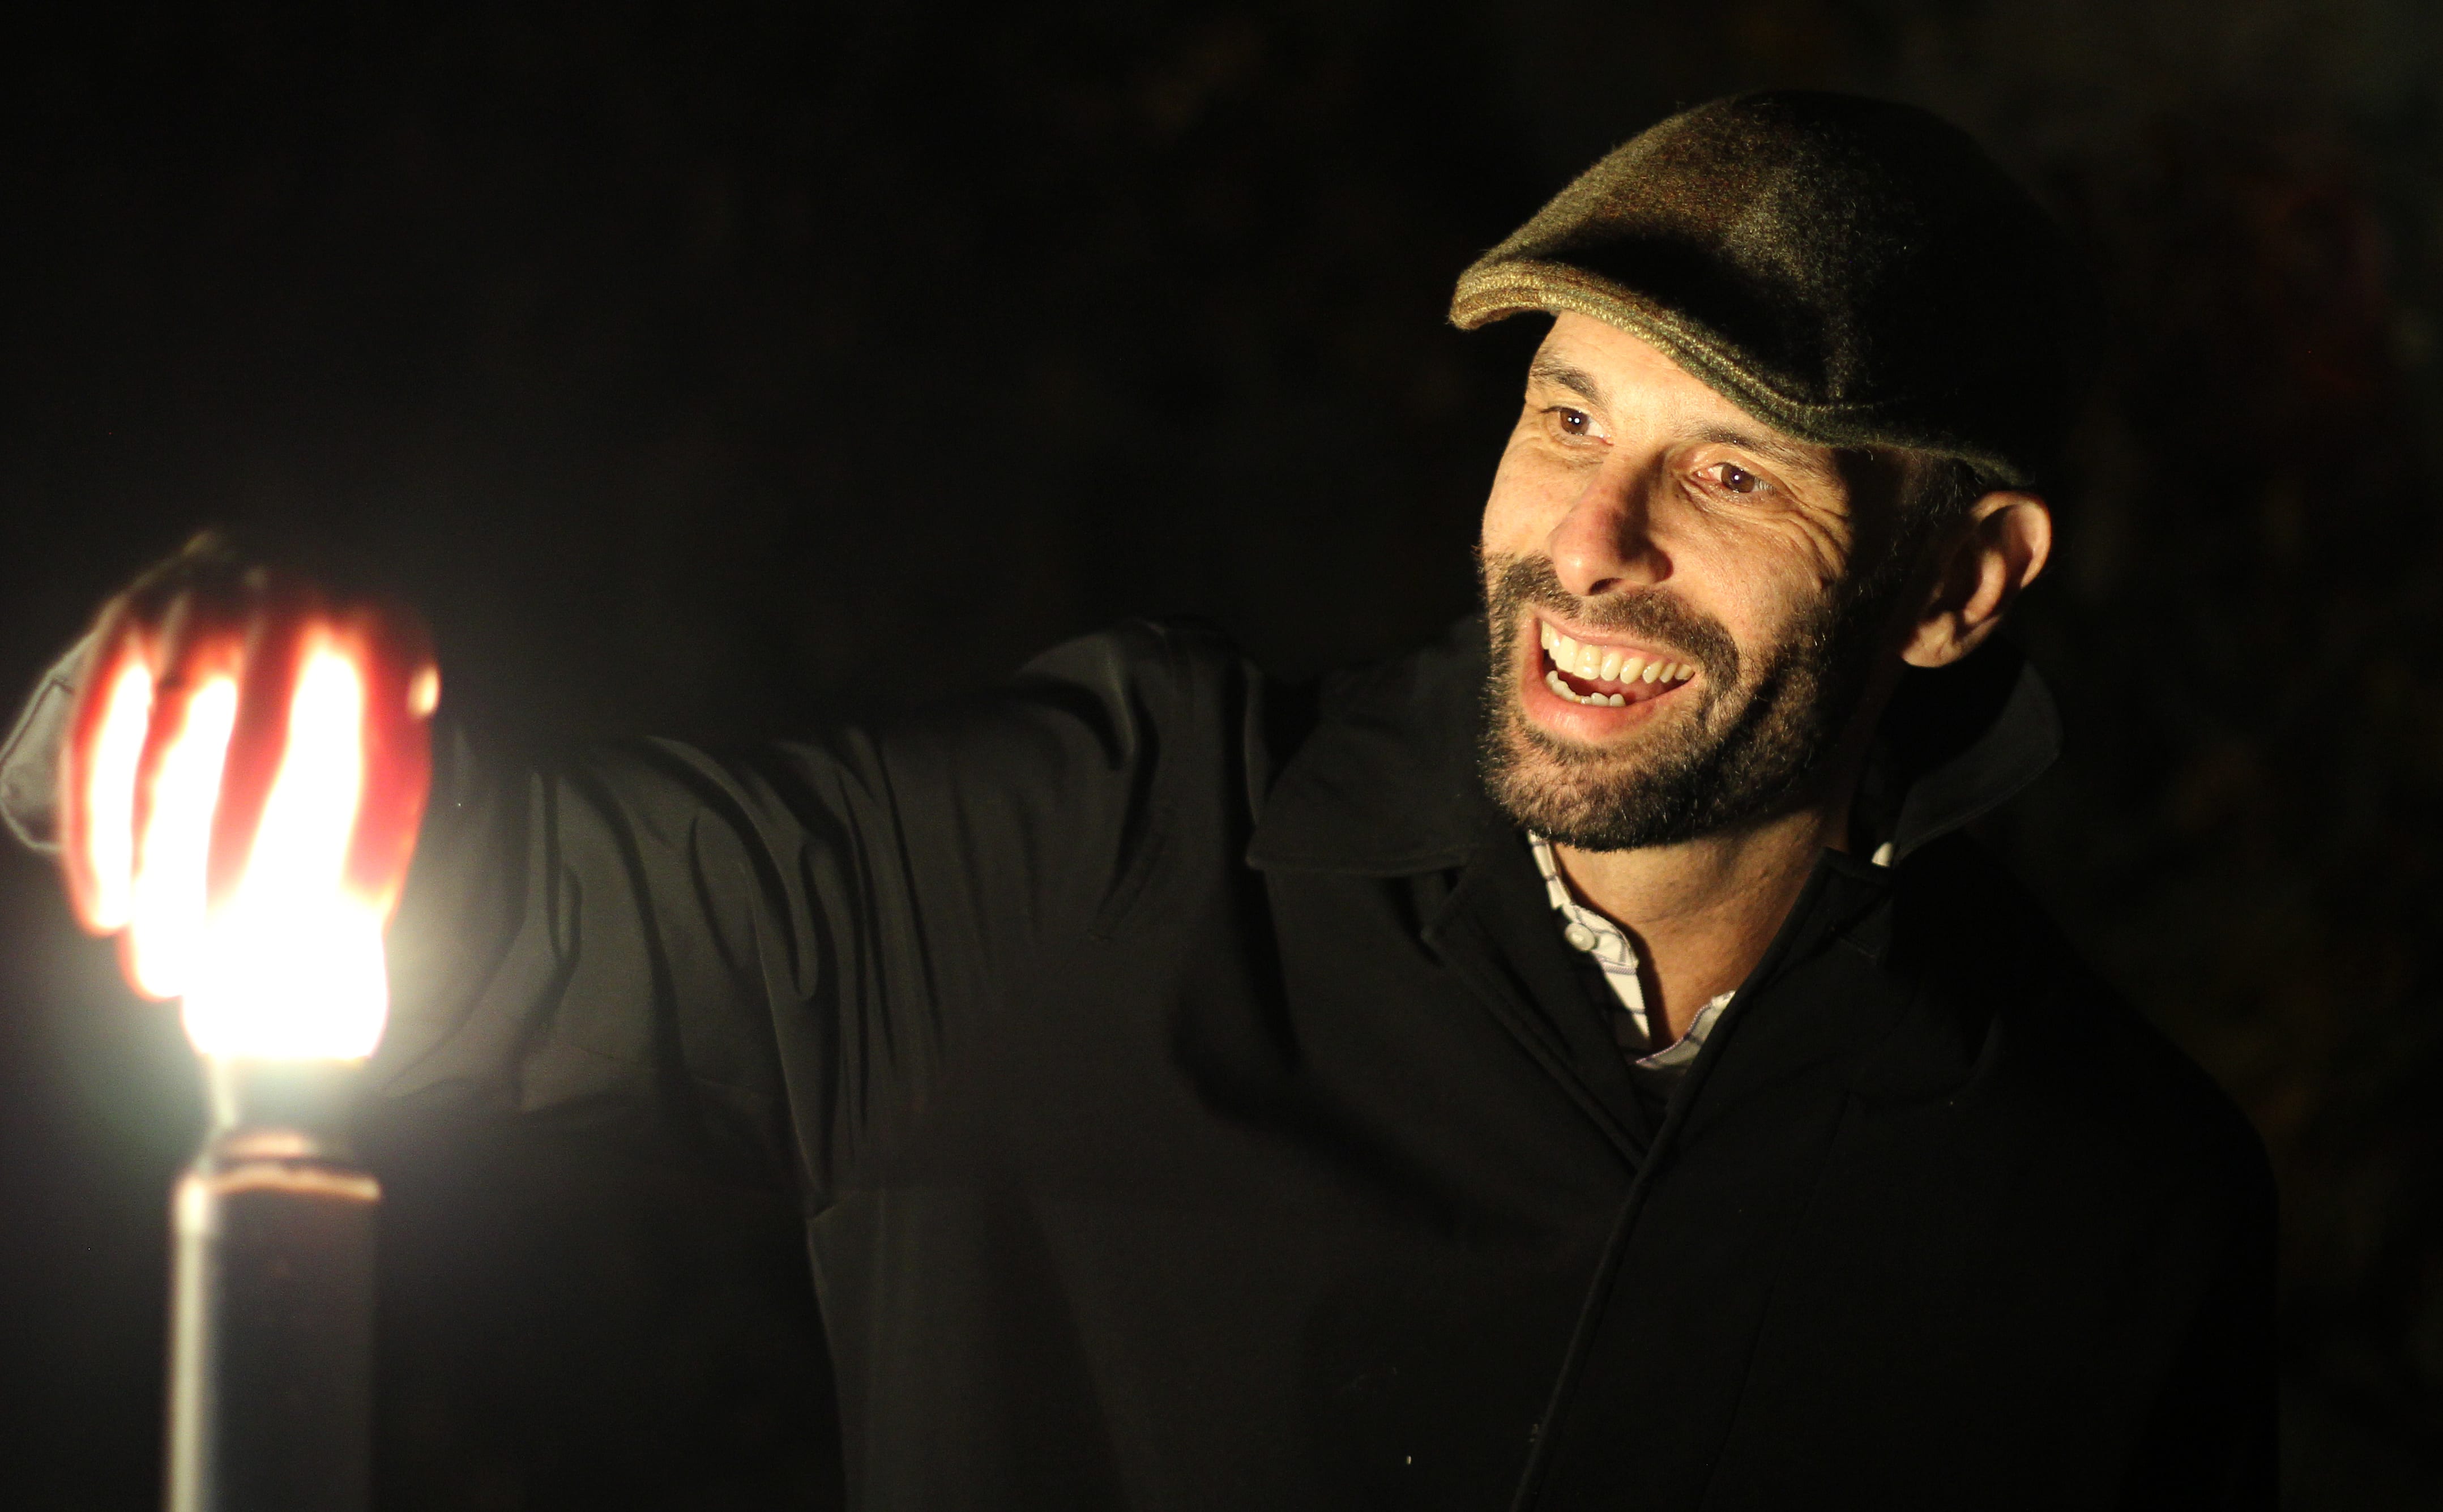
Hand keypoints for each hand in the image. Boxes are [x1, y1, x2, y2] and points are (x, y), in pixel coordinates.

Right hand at [56, 533, 439, 1010]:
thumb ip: (379, 827)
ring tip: (163, 971)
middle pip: (270, 754)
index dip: (367, 858)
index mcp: (388, 632)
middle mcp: (297, 601)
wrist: (277, 560)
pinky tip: (107, 909)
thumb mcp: (390, 727)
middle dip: (247, 875)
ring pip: (174, 752)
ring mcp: (204, 602)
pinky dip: (99, 829)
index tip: (342, 945)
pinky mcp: (128, 619)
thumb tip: (353, 981)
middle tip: (234, 976)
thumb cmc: (343, 677)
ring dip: (164, 872)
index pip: (387, 761)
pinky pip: (100, 736)